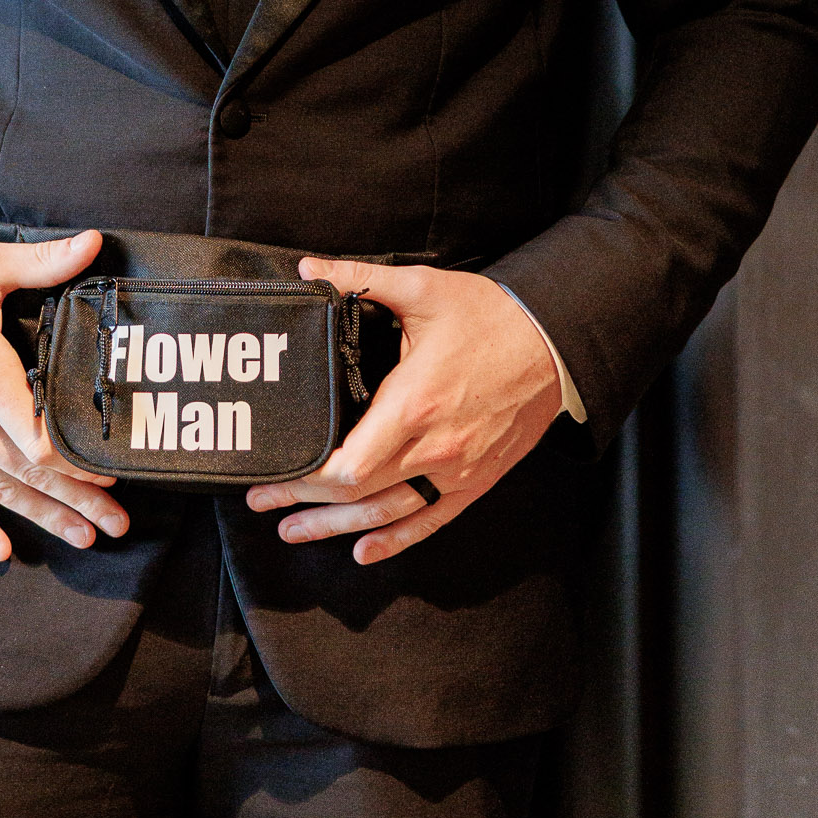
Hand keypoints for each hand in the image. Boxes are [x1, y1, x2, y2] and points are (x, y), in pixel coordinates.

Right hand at [0, 230, 127, 566]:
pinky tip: (2, 551)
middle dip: (78, 501)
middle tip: (118, 525)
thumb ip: (42, 262)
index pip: (41, 437)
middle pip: (28, 472)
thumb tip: (94, 242)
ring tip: (85, 537)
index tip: (114, 474)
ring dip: (43, 517)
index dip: (81, 463)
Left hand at [246, 259, 560, 565]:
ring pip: (387, 515)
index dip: (305, 479)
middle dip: (303, 503)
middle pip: (357, 495)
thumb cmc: (490, 317)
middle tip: (262, 502)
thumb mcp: (423, 289)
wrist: (554, 343)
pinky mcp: (476, 480)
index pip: (349, 467)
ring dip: (337, 529)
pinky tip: (364, 551)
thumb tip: (308, 266)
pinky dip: (395, 540)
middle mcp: (433, 448)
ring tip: (294, 531)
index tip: (272, 473)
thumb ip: (359, 279)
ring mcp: (456, 471)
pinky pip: (430, 521)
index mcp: (412, 404)